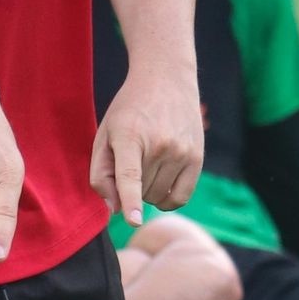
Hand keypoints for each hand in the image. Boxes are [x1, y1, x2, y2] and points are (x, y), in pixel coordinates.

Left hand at [90, 65, 202, 226]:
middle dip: (131, 187)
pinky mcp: (197, 158)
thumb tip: (115, 209)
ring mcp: (182, 151)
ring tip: (147, 163)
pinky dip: (167, 200)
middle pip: (140, 193)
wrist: (166, 79)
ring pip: (158, 197)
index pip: (130, 175)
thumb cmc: (129, 111)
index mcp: (129, 135)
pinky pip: (181, 197)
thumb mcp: (105, 134)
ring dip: (148, 192)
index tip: (134, 220)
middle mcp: (159, 143)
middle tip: (133, 159)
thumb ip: (100, 173)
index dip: (130, 200)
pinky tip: (161, 183)